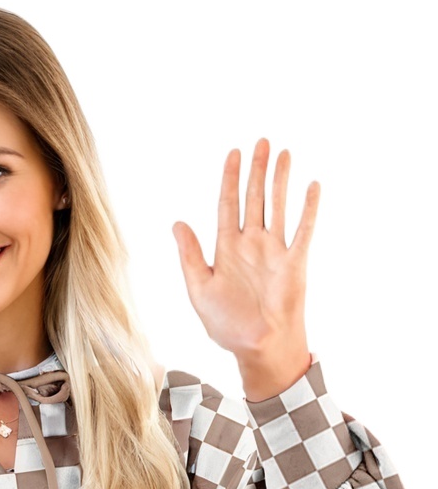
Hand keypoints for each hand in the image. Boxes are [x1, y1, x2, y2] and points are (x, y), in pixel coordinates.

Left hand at [172, 138, 315, 379]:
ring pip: (277, 206)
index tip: (233, 154)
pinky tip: (312, 186)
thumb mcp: (200, 290)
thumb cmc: (227, 326)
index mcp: (227, 249)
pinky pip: (303, 229)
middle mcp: (251, 244)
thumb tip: (177, 223)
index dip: (230, 179)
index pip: (228, 205)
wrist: (258, 347)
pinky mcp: (294, 262)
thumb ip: (190, 256)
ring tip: (284, 153)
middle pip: (254, 198)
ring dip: (280, 180)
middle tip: (262, 141)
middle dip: (257, 170)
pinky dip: (308, 208)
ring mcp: (274, 251)